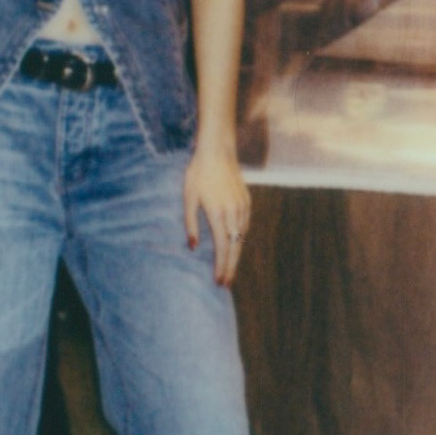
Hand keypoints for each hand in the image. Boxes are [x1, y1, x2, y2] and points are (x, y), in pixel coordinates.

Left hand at [183, 143, 249, 287]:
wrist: (218, 152)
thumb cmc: (198, 173)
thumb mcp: (189, 198)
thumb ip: (190, 224)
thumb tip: (192, 246)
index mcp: (218, 214)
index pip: (223, 248)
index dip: (222, 266)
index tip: (219, 280)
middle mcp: (234, 213)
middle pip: (235, 247)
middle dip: (231, 267)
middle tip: (226, 282)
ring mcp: (243, 207)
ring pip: (242, 237)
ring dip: (236, 254)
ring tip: (229, 268)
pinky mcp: (247, 201)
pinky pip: (245, 226)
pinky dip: (240, 239)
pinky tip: (234, 245)